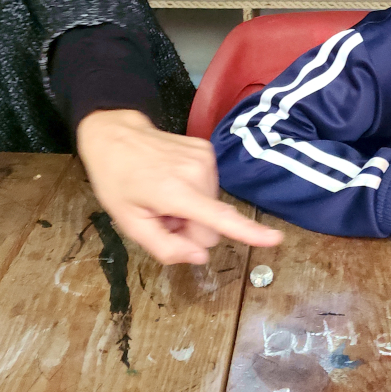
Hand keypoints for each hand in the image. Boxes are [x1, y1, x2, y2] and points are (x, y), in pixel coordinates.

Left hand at [75, 110, 282, 265]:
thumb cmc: (118, 181)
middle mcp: (197, 172)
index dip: (249, 231)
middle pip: (211, 225)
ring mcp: (205, 157)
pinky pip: (210, 188)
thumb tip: (201, 256)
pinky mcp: (207, 150)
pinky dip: (192, 192)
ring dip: (190, 210)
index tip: (275, 238)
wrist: (115, 135)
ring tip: (164, 198)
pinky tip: (171, 183)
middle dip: (190, 228)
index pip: (219, 217)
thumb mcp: (129, 223)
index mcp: (176, 192)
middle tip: (162, 216)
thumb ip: (165, 247)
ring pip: (212, 207)